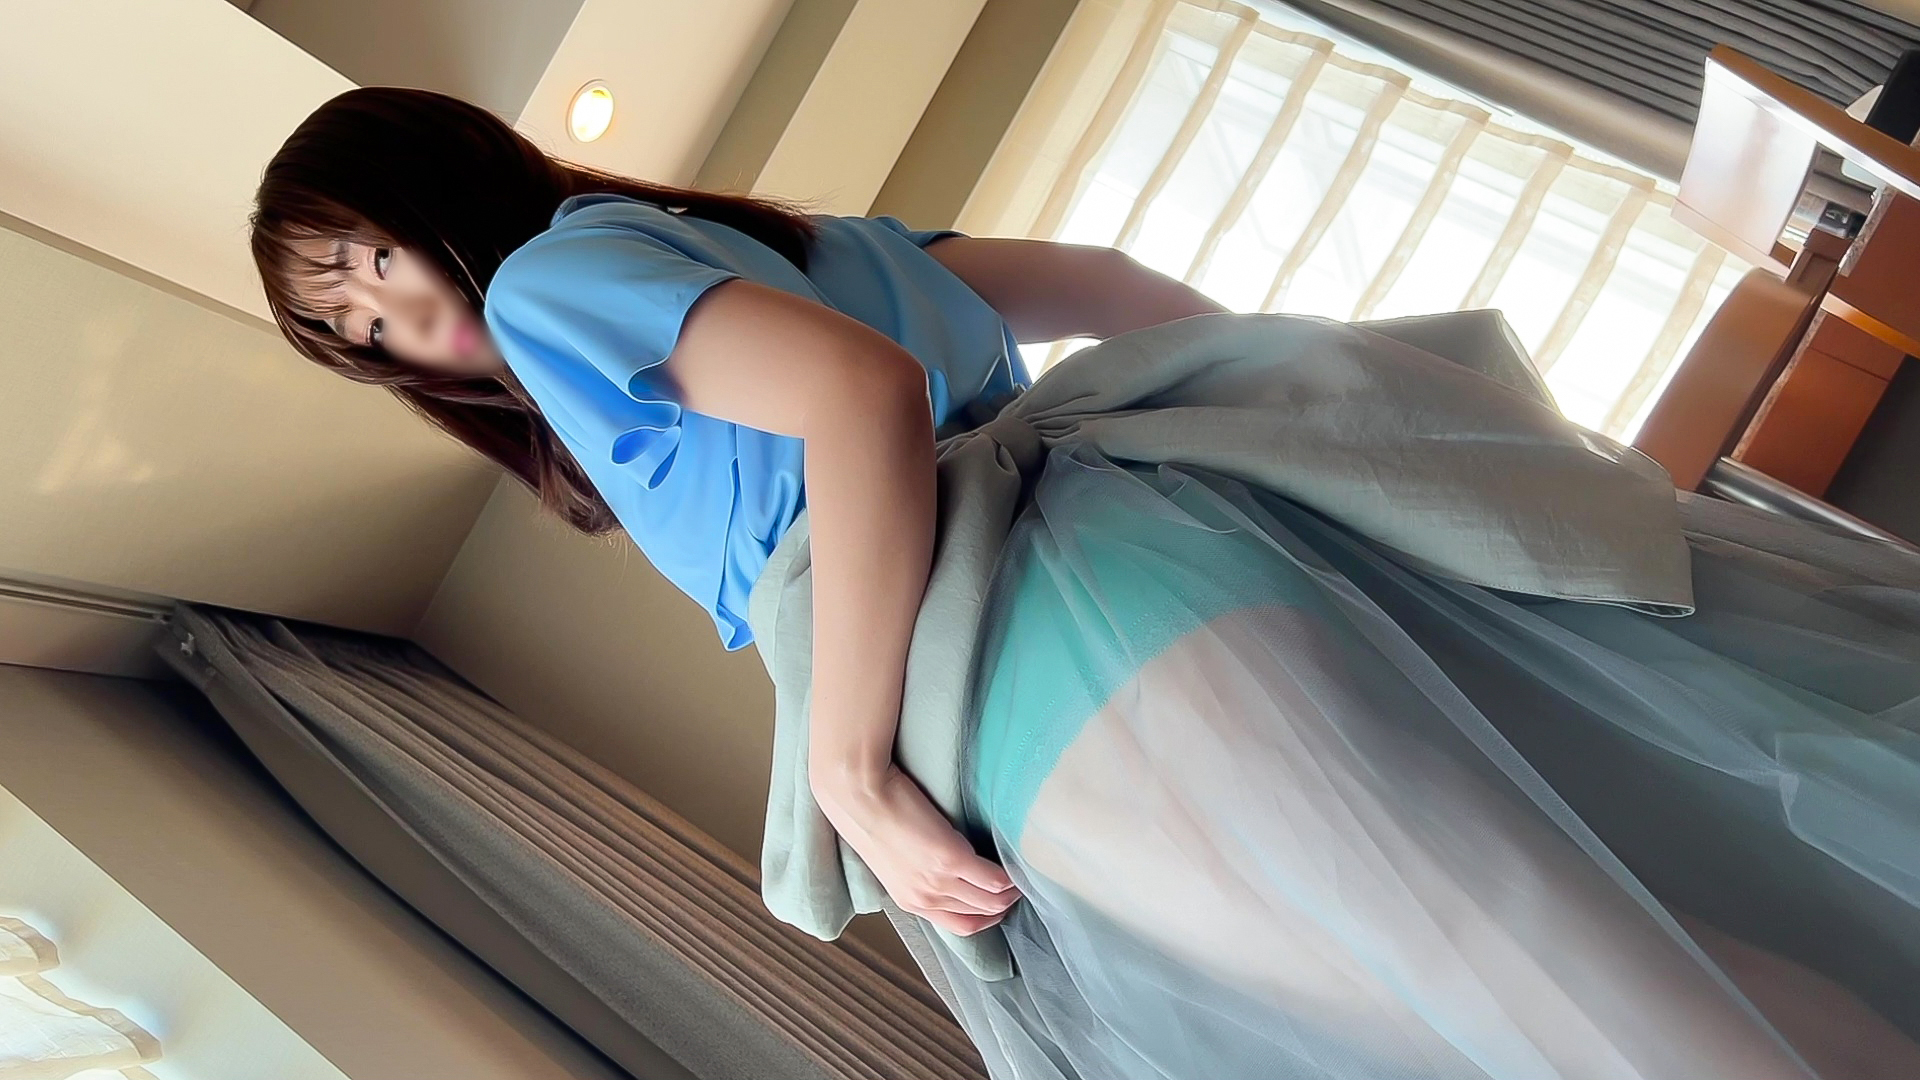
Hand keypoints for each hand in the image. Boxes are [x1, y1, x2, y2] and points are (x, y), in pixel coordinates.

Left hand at [816, 764, 1020, 936]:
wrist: (858, 793)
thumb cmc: (869, 815)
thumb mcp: (893, 858)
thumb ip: (920, 872)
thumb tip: (947, 868)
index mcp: (910, 901)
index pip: (961, 926)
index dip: (986, 916)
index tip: (999, 900)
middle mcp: (925, 898)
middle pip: (981, 916)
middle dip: (1005, 904)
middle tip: (1018, 883)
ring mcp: (938, 881)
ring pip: (993, 902)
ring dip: (1012, 890)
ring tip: (1021, 871)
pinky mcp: (952, 858)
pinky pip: (995, 879)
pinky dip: (1011, 876)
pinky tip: (1016, 862)